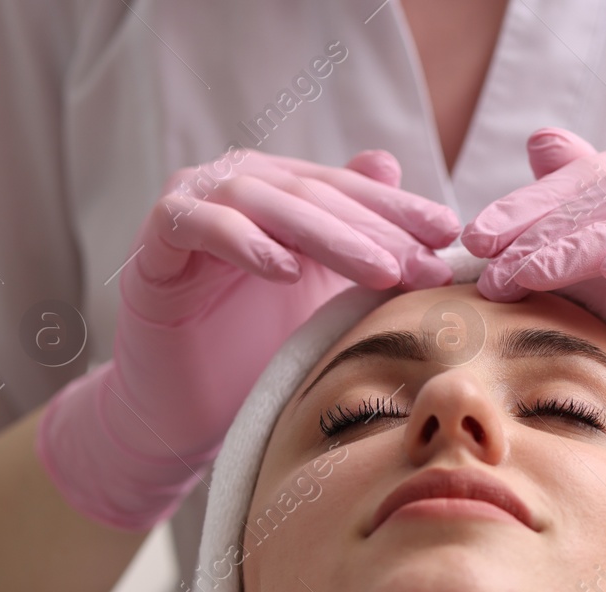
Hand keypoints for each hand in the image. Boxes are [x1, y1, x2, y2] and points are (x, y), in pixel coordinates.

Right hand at [37, 148, 459, 529]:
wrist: (184, 410)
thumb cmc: (256, 350)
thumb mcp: (324, 297)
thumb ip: (358, 239)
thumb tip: (394, 167)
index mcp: (280, 192)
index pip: (348, 191)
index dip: (399, 210)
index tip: (451, 234)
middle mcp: (234, 187)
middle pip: (314, 195)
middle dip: (376, 230)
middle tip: (427, 264)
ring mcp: (189, 207)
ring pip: (264, 203)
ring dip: (326, 236)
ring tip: (378, 271)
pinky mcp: (153, 247)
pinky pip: (197, 226)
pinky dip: (243, 243)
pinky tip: (287, 270)